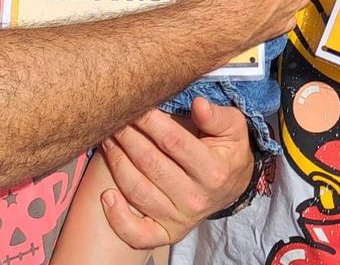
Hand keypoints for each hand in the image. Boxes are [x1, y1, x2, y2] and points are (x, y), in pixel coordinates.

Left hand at [98, 98, 254, 247]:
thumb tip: (198, 104)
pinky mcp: (165, 234)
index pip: (173, 142)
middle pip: (150, 164)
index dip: (150, 122)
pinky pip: (136, 233)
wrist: (231, 187)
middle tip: (116, 118)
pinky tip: (106, 195)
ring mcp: (179, 219)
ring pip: (137, 190)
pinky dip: (117, 217)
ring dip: (116, 162)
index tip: (136, 105)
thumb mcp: (233, 128)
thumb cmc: (226, 151)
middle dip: (128, 137)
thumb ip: (217, 117)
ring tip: (107, 140)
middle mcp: (196, 199)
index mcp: (213, 172)